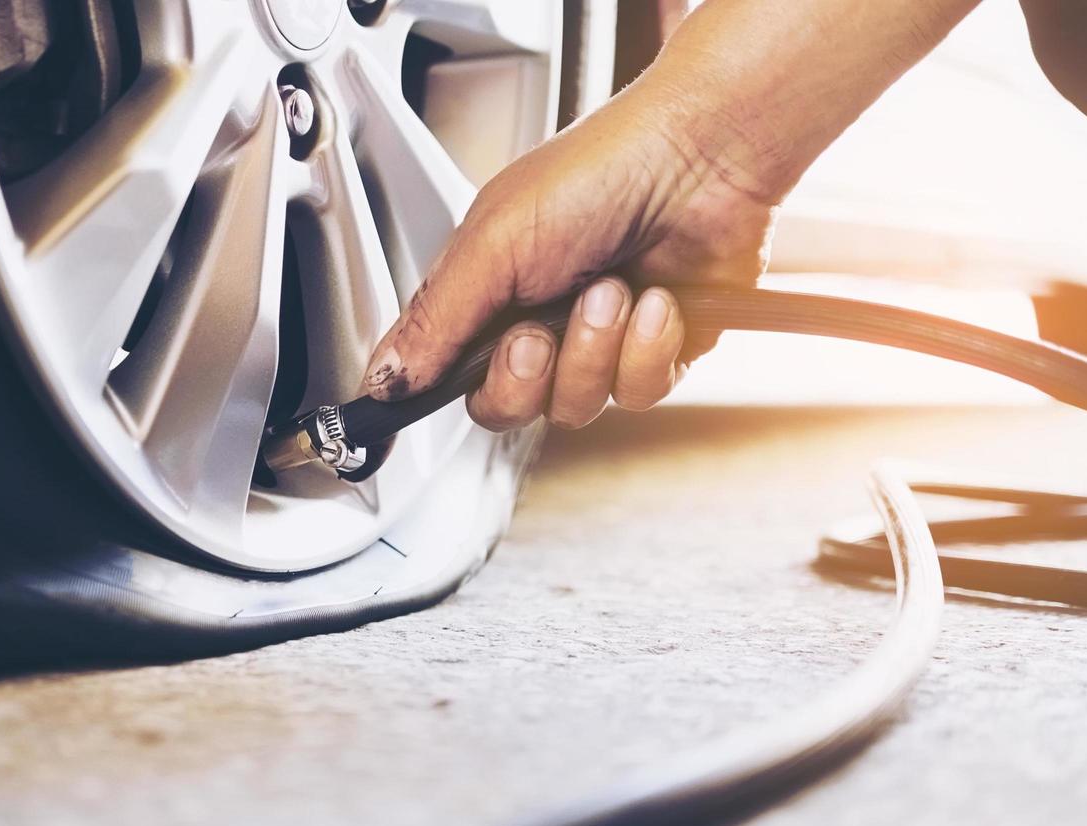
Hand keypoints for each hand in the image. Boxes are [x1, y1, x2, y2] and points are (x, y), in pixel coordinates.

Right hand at [362, 82, 777, 429]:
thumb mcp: (492, 243)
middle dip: (527, 374)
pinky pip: (638, 394)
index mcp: (487, 293)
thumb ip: (435, 320)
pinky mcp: (655, 353)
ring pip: (576, 406)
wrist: (703, 159)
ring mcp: (597, 342)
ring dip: (595, 350)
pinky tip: (656, 302)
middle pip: (508, 406)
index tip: (447, 380)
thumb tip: (383, 376)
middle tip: (539, 330)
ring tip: (612, 291)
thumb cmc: (600, 173)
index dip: (445, 389)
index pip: (446, 374)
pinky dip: (648, 349)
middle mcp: (538, 322)